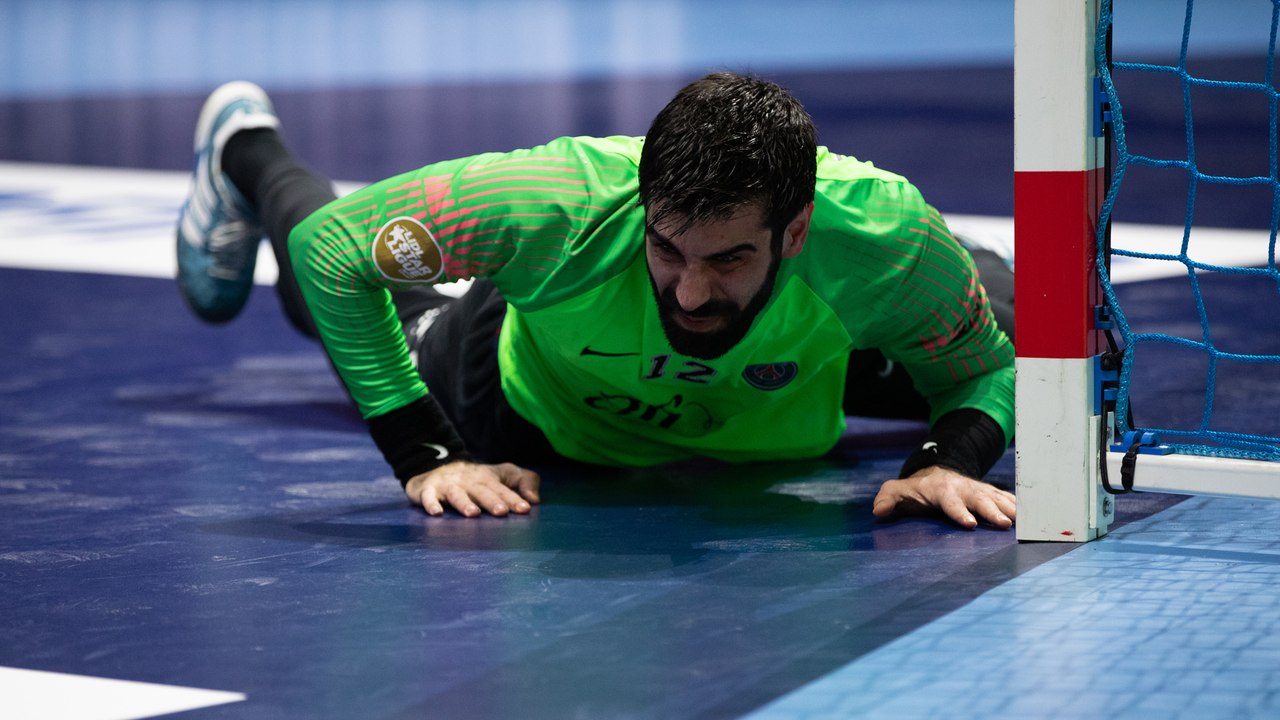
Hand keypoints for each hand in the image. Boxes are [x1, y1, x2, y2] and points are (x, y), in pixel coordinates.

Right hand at [404, 461, 540, 517]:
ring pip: (457, 494)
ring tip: (473, 514)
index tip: (525, 509)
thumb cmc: (477, 478)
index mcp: (487, 477)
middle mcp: (468, 481)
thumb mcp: (503, 474)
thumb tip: (535, 500)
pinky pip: (429, 497)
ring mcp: (448, 485)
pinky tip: (436, 513)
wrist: (438, 469)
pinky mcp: (428, 490)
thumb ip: (524, 481)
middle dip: (492, 500)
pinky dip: (431, 504)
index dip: (513, 498)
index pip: (502, 488)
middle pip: (481, 491)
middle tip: (502, 512)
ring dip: (465, 503)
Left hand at [872, 466, 1015, 529]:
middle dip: (991, 511)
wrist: (938, 474)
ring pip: (997, 498)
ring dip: (1010, 509)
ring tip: (1023, 522)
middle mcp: (963, 488)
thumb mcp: (897, 491)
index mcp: (941, 490)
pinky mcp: (990, 493)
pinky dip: (1019, 506)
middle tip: (1003, 524)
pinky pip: (1006, 498)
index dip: (959, 512)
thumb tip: (878, 510)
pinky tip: (1031, 516)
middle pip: (979, 500)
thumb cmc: (916, 490)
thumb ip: (888, 498)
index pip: (950, 502)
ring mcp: (979, 490)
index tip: (968, 524)